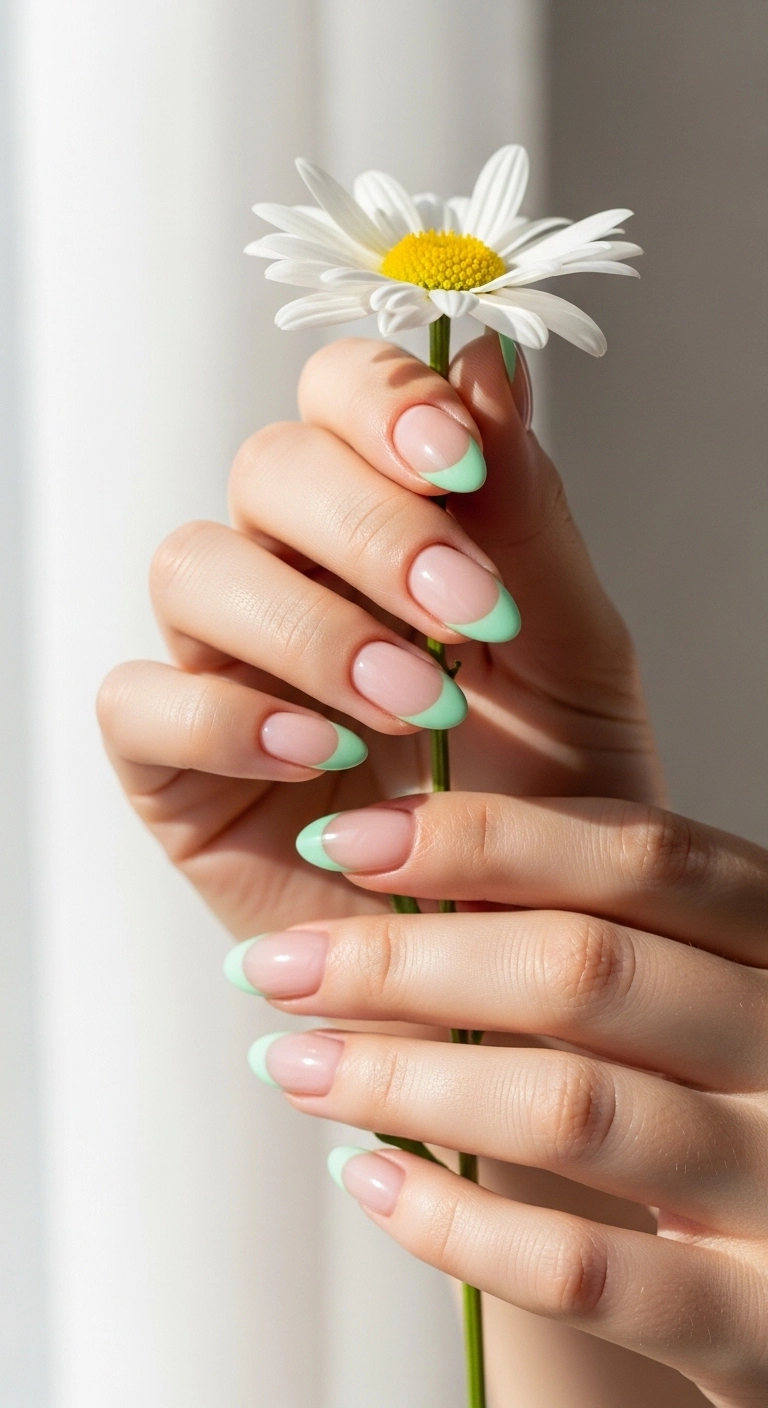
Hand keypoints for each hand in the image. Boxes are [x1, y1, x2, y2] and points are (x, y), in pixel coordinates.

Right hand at [97, 333, 662, 936]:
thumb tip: (484, 360)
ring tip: (409, 707)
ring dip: (308, 628)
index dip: (384, 402)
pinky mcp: (173, 765)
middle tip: (462, 614)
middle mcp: (293, 576)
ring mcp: (222, 666)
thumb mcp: (571, 657)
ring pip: (192, 567)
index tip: (459, 461)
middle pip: (266, 468)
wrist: (516, 951)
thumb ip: (528, 518)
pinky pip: (140, 701)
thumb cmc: (548, 801)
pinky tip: (317, 758)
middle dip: (368, 529)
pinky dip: (226, 719)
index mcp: (386, 526)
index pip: (340, 397)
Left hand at [239, 793, 767, 1407]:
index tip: (343, 840)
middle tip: (277, 965)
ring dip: (403, 1082)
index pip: (642, 857)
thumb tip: (404, 858)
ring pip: (571, 1109)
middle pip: (586, 970)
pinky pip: (583, 1272)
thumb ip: (607, 926)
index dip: (483, 837)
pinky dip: (457, 1224)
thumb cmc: (741, 1103)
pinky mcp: (758, 1325)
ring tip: (295, 1064)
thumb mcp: (703, 989)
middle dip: (405, 962)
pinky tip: (369, 1182)